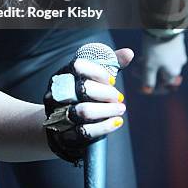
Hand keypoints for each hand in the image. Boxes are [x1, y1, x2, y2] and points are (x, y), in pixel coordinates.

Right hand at [43, 48, 133, 162]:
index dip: (99, 72)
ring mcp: (59, 114)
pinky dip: (105, 126)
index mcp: (63, 75)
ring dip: (107, 110)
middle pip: (83, 89)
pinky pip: (85, 131)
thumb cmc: (83, 96)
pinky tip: (117, 121)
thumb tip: (129, 53)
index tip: (112, 80)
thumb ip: (111, 64)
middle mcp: (58, 93)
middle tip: (119, 97)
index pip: (78, 66)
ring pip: (84, 111)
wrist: (61, 127)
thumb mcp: (94, 78)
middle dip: (106, 93)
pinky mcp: (66, 135)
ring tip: (121, 108)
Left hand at [139, 31, 186, 94]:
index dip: (149, 83)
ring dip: (152, 62)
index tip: (139, 77)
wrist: (165, 24)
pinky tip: (149, 48)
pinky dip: (157, 54)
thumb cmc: (156, 47)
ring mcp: (179, 53)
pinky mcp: (176, 42)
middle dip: (149, 71)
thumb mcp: (149, 65)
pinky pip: (166, 53)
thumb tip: (147, 91)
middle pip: (162, 72)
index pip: (162, 84)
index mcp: (173, 72)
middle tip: (136, 68)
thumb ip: (148, 79)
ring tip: (141, 57)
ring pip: (164, 62)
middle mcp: (179, 64)